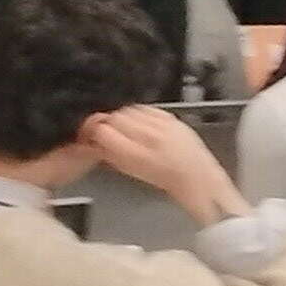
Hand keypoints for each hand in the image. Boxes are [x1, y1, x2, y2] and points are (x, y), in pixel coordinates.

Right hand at [74, 106, 248, 229]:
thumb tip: (93, 141)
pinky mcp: (171, 116)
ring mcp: (162, 124)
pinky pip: (145, 107)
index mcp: (136, 154)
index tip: (89, 134)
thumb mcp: (130, 170)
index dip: (92, 131)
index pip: (103, 131)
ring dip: (121, 117)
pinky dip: (138, 113)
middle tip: (105, 131)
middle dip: (106, 123)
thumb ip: (109, 154)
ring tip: (124, 129)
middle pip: (114, 117)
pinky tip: (139, 123)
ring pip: (128, 110)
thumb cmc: (163, 178)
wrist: (196, 175)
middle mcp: (149, 136)